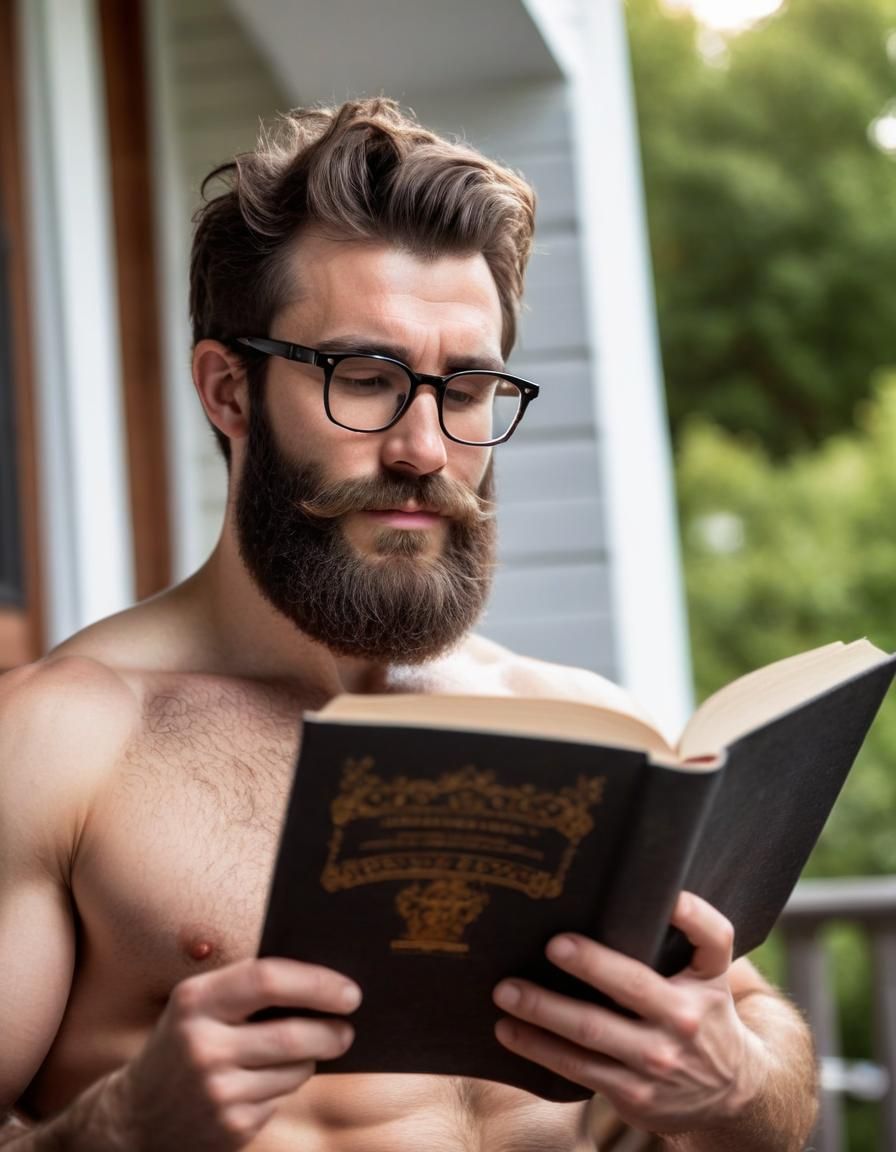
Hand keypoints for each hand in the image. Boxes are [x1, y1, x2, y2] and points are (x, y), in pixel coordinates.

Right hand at [118, 957, 360, 1150]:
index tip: (349, 991)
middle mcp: (202, 1045)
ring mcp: (216, 1091)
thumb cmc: (185, 1043)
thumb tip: (324, 980)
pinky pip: (282, 1099)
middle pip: (292, 1033)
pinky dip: (286, 1087)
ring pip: (296, 1069)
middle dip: (332, 1031)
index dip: (317, 982)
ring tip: (305, 1052)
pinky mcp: (230, 1127)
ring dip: (311, 1060)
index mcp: (196, 1000)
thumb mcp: (200, 1004)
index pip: (268, 978)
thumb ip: (249, 987)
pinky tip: (267, 1082)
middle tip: (348, 1028)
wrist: (136, 1117)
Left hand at [492, 892, 767, 1134]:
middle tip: (550, 944)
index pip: (711, 938)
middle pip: (633, 985)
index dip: (691, 913)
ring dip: (543, 1010)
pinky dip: (539, 1048)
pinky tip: (509, 1031)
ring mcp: (657, 1061)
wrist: (732, 1094)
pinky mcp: (634, 1094)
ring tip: (506, 992)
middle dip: (589, 963)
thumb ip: (685, 936)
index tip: (666, 895)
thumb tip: (622, 883)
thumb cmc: (704, 1012)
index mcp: (706, 980)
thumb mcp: (709, 975)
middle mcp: (684, 1020)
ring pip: (592, 1031)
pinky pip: (577, 1068)